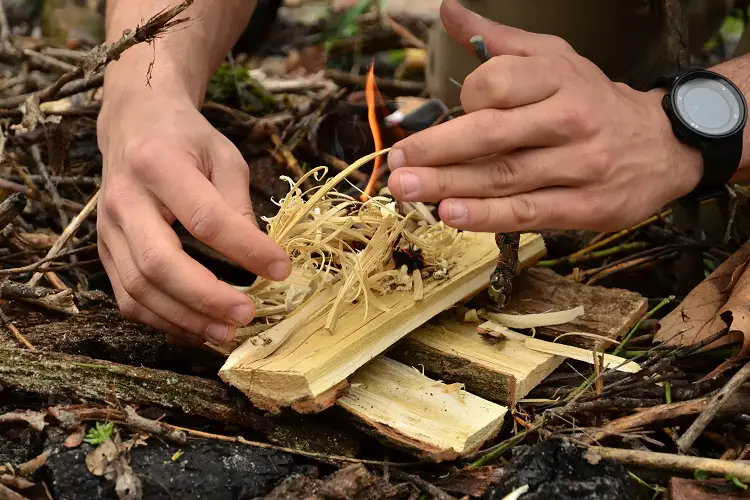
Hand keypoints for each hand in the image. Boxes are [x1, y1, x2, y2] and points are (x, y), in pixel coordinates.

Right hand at [96, 92, 290, 345]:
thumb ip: (239, 203)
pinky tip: (198, 328)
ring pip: (139, 289)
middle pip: (160, 263)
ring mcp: (108, 230)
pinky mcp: (105, 252)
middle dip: (207, 297)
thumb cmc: (186, 140)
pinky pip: (128, 298)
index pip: (205, 218)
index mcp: (159, 166)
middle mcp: (125, 200)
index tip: (282, 269)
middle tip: (247, 315)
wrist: (133, 125)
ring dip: (186, 319)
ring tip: (227, 333)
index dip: (246, 249)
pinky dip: (164, 320)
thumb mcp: (224, 156)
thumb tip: (261, 256)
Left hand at [387, 0, 703, 232]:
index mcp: (559, 78)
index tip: (451, 110)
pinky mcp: (584, 207)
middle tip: (396, 160)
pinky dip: (486, 216)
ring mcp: (578, 166)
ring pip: (504, 176)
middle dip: (437, 149)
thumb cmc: (592, 101)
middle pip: (492, 134)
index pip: (497, 84)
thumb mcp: (555, 58)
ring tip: (407, 188)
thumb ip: (500, 40)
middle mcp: (569, 120)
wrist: (663, 145)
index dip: (465, 98)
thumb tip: (450, 11)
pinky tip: (451, 214)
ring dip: (450, 185)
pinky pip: (527, 211)